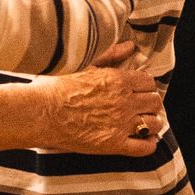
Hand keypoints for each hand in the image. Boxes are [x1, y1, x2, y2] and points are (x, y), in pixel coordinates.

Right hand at [39, 43, 163, 156]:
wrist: (40, 113)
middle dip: (149, 103)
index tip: (137, 90)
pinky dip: (149, 143)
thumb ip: (110, 54)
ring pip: (153, 124)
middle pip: (154, 102)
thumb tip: (130, 46)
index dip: (144, 86)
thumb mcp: (84, 63)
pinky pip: (144, 147)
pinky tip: (144, 139)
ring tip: (141, 122)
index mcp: (118, 80)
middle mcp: (124, 102)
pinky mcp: (113, 145)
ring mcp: (120, 125)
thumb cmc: (55, 86)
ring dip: (150, 122)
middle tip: (139, 106)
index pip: (148, 82)